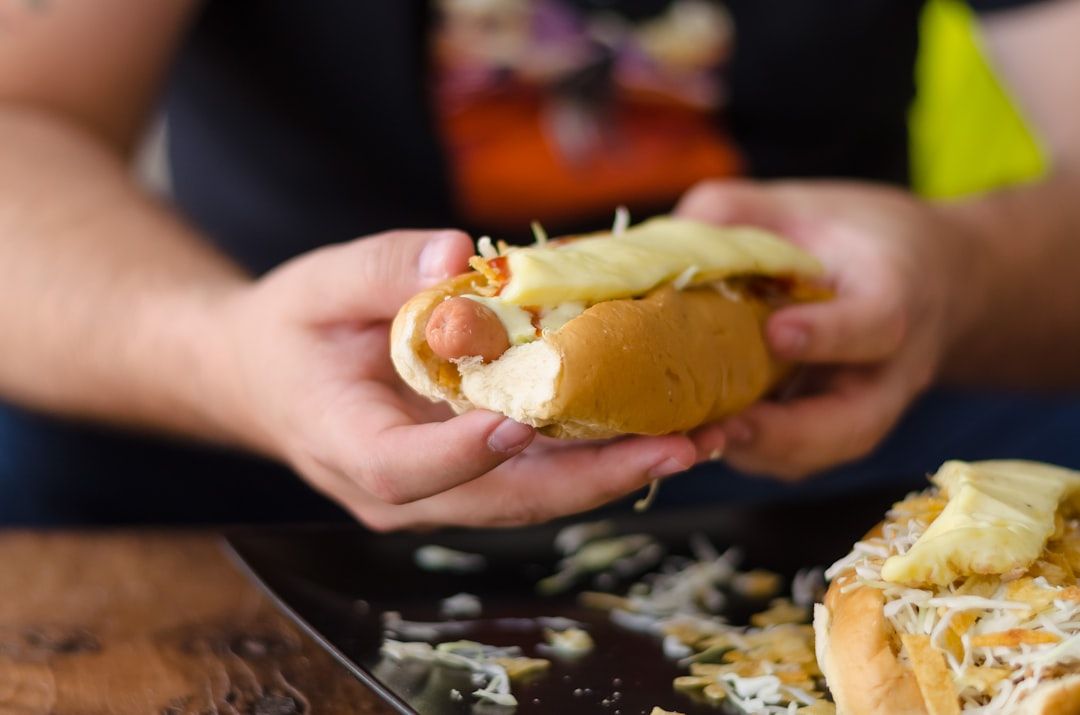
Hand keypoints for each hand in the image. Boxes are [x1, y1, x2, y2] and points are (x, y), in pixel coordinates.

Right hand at [210, 230, 698, 529]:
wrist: (267, 378)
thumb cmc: (288, 331)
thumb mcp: (318, 284)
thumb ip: (382, 269)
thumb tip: (458, 254)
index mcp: (344, 444)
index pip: (403, 470)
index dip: (465, 453)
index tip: (524, 419)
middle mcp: (393, 492)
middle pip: (499, 501)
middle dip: (593, 479)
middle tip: (680, 446)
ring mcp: (435, 496)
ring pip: (531, 500)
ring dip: (616, 476)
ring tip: (699, 442)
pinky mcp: (467, 482)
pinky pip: (536, 480)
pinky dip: (597, 460)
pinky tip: (659, 431)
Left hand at [679, 180, 972, 479]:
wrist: (928, 279)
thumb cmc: (861, 236)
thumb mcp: (810, 205)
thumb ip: (740, 213)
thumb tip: (665, 239)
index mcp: (894, 298)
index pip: (875, 326)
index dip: (827, 334)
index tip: (776, 332)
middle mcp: (890, 370)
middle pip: (856, 423)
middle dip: (787, 434)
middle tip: (721, 426)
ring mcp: (867, 408)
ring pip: (824, 451)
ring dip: (759, 451)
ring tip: (696, 439)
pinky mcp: (836, 428)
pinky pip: (800, 455)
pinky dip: (752, 451)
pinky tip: (700, 435)